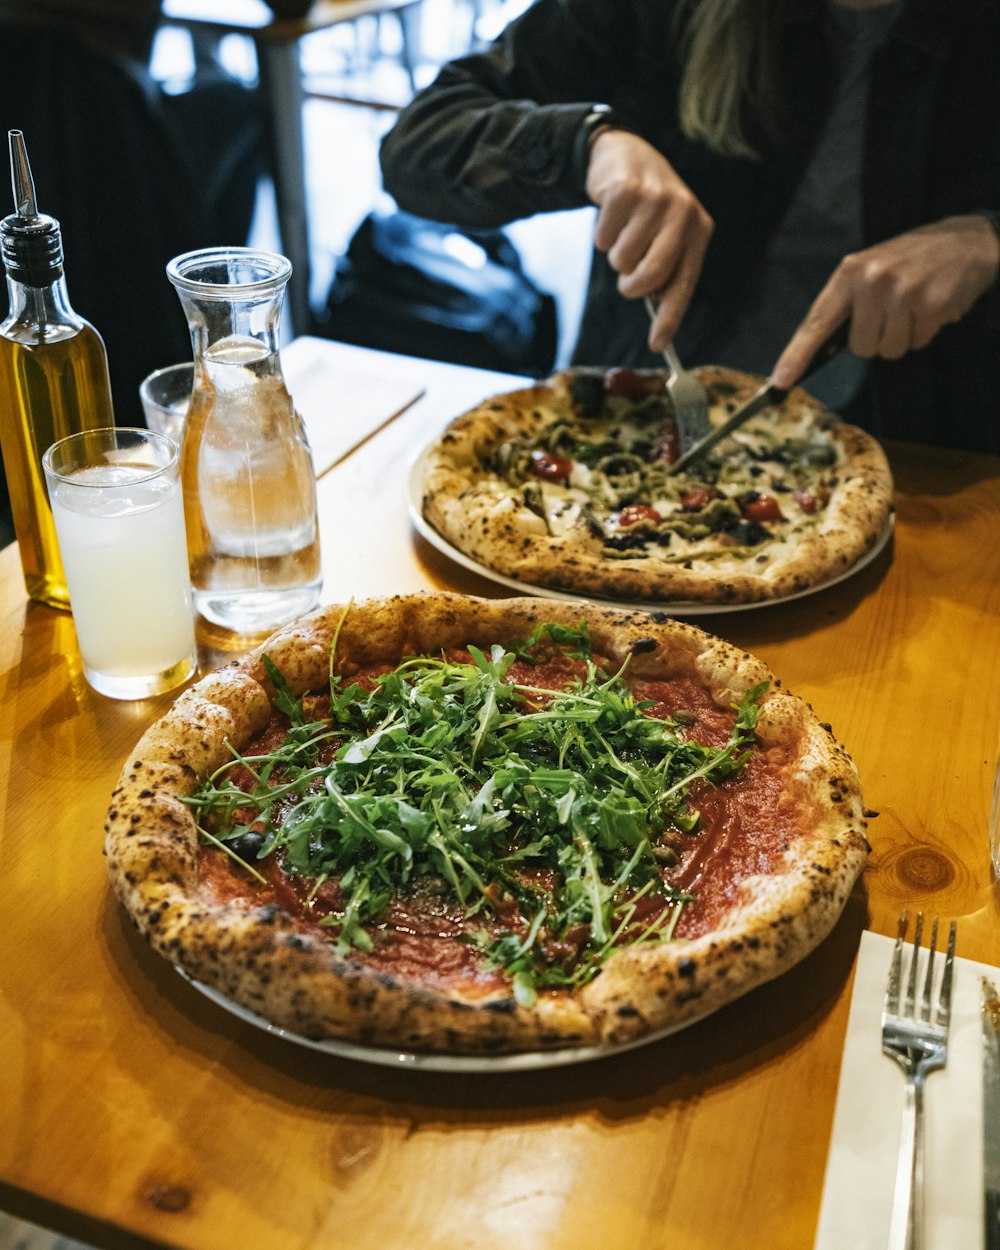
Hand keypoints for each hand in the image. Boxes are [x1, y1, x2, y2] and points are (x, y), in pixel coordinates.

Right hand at [585, 129, 713, 350]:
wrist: (626, 154)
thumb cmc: (647, 209)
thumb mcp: (667, 234)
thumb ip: (666, 270)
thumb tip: (660, 326)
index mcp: (699, 230)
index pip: (684, 284)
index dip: (669, 318)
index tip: (657, 345)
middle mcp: (683, 213)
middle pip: (650, 276)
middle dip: (631, 285)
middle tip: (626, 277)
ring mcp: (655, 200)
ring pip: (621, 260)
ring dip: (614, 254)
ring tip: (623, 231)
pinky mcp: (626, 191)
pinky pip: (602, 239)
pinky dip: (601, 235)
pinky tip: (612, 215)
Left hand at [771, 215, 999, 388]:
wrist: (966, 240)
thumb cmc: (911, 259)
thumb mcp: (872, 268)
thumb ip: (848, 304)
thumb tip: (821, 348)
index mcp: (850, 272)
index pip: (817, 321)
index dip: (797, 355)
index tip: (780, 380)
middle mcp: (872, 281)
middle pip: (860, 348)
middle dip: (879, 338)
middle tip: (895, 310)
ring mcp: (902, 293)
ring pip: (889, 350)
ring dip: (904, 336)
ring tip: (915, 306)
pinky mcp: (931, 305)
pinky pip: (918, 343)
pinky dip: (926, 331)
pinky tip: (933, 305)